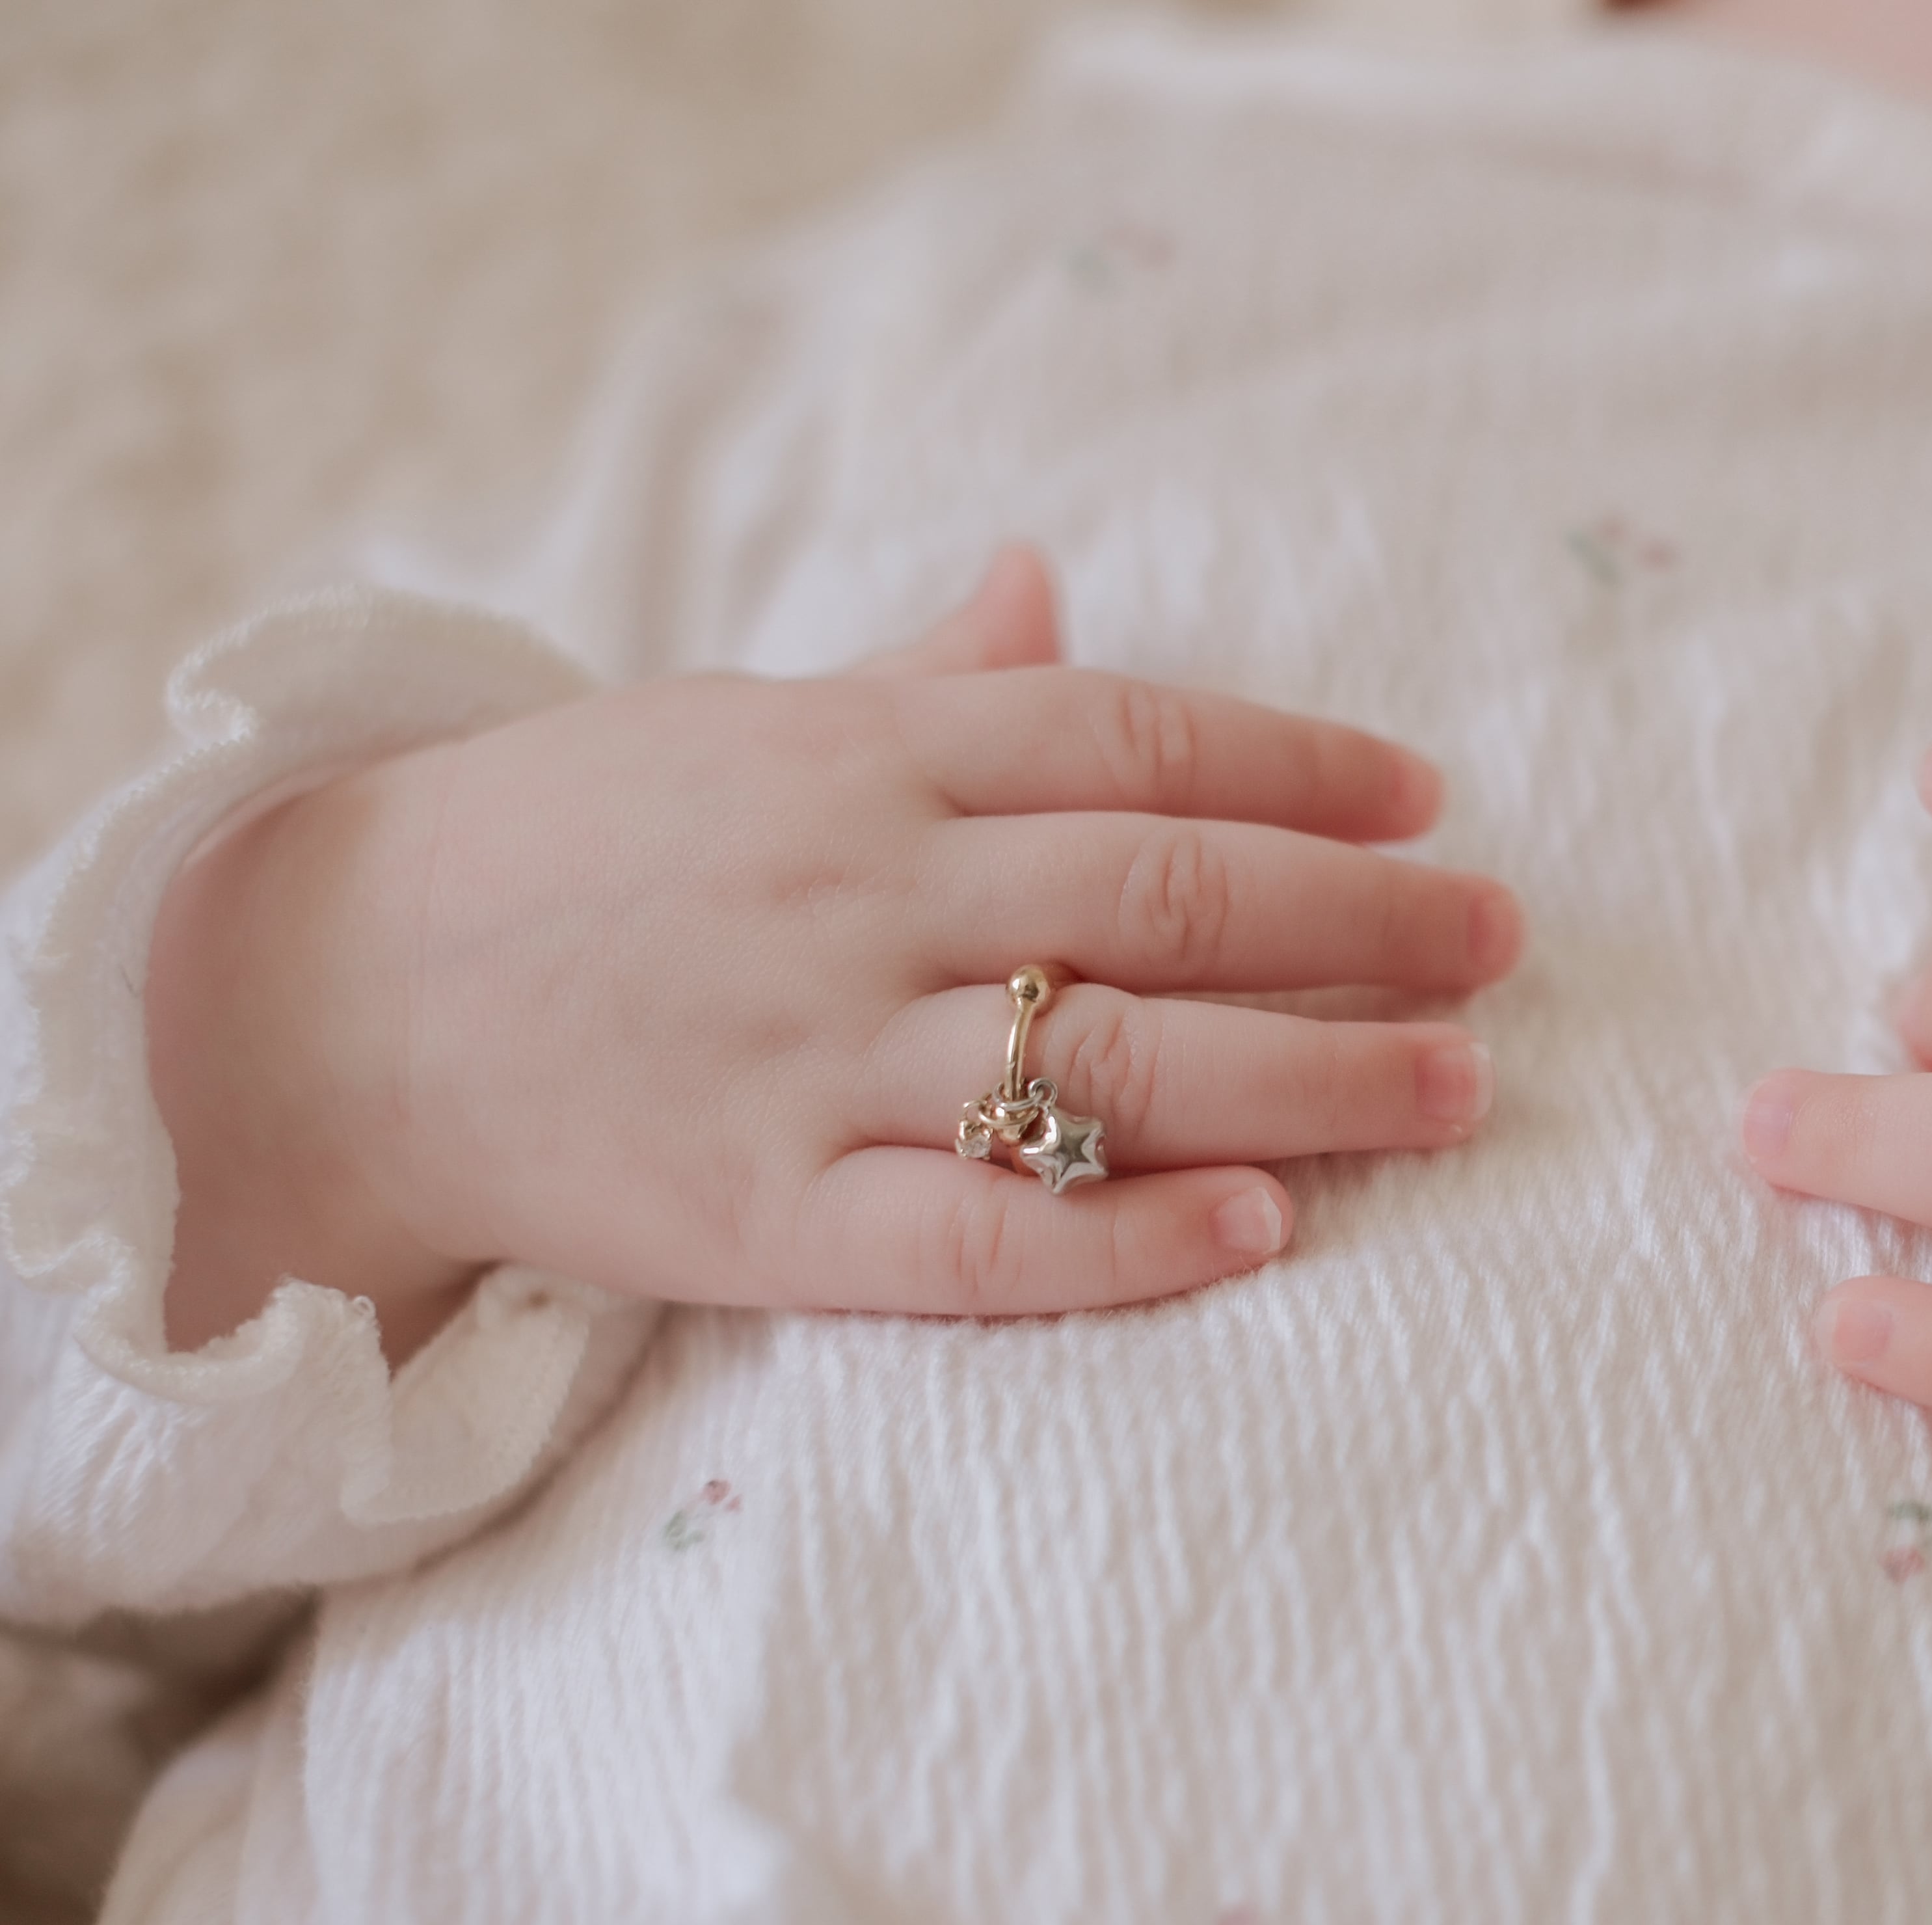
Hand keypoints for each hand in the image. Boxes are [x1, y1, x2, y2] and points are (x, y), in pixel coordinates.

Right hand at [151, 547, 1519, 1357]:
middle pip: (1165, 894)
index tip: (1427, 800)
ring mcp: (815, 1060)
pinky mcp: (766, 1217)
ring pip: (1107, 1065)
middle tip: (1498, 945)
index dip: (1301, 764)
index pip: (1131, 738)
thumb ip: (913, 675)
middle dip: (1360, 918)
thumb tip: (1045, 578)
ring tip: (1453, 1086)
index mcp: (864, 757)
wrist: (334, 990)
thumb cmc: (575, 847)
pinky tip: (1260, 1230)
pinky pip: (975, 1239)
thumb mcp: (740, 724)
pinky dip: (1125, 1237)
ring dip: (1307, 1077)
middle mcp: (861, 893)